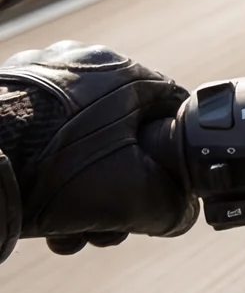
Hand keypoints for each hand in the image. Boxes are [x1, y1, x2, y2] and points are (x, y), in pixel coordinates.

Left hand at [0, 42, 194, 260]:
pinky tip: (40, 212)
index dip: (173, 160)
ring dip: (81, 192)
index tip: (159, 195)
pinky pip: (43, 139)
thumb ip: (173, 207)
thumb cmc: (49, 172)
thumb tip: (179, 214)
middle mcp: (79, 63)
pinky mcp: (3, 97)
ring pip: (81, 143)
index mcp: (122, 70)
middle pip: (122, 136)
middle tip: (107, 225)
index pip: (173, 113)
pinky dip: (47, 175)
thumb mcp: (132, 199)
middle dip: (118, 190)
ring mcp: (36, 78)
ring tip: (68, 230)